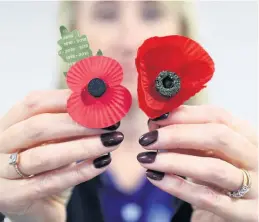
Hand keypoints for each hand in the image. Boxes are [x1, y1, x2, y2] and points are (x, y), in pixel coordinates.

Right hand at [0, 90, 122, 221]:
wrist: (37, 204)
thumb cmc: (49, 165)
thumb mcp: (57, 139)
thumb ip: (71, 122)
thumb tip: (102, 105)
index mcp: (10, 123)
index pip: (35, 102)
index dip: (68, 100)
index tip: (99, 103)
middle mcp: (1, 143)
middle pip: (39, 127)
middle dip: (79, 124)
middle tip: (110, 124)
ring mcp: (1, 172)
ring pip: (43, 156)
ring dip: (84, 147)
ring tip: (112, 141)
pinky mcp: (12, 197)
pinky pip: (49, 183)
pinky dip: (80, 171)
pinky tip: (103, 162)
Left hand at [137, 105, 257, 221]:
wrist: (242, 208)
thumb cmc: (223, 172)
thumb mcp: (213, 151)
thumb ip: (190, 137)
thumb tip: (156, 125)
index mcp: (249, 136)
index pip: (218, 116)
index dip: (184, 114)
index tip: (156, 118)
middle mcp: (258, 158)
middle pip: (217, 137)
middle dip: (177, 135)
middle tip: (147, 139)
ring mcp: (257, 187)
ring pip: (212, 168)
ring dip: (173, 160)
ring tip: (145, 158)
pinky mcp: (247, 214)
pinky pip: (207, 198)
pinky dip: (177, 186)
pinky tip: (155, 177)